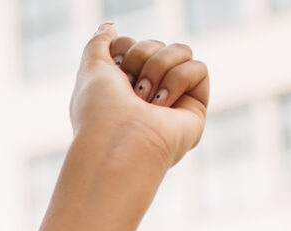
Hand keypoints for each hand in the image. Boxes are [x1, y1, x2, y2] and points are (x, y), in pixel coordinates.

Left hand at [69, 25, 208, 169]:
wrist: (119, 144)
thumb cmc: (100, 111)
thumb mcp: (91, 69)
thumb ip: (99, 43)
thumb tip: (111, 27)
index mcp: (120, 87)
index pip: (133, 44)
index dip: (125, 48)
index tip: (115, 67)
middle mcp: (146, 93)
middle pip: (156, 44)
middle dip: (141, 58)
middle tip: (131, 89)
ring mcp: (172, 100)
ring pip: (181, 50)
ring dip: (159, 68)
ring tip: (146, 101)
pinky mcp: (194, 108)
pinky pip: (199, 68)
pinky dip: (179, 81)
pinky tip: (163, 108)